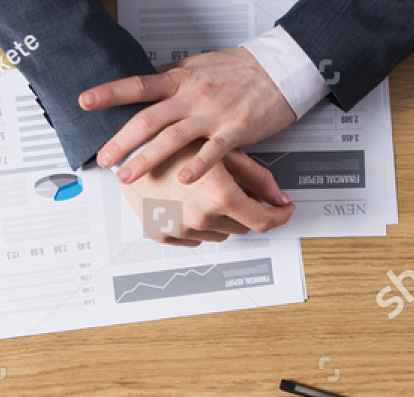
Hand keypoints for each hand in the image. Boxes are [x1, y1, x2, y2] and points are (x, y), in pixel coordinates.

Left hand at [82, 48, 296, 185]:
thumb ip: (172, 76)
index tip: (86, 101)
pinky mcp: (235, 130)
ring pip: (173, 137)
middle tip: (103, 158)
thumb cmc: (240, 69)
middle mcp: (193, 95)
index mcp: (181, 79)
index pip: (139, 85)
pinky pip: (213, 151)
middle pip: (149, 118)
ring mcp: (212, 114)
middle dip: (122, 141)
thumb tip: (147, 80)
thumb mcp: (199, 65)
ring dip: (147, 158)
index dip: (110, 93)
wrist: (279, 70)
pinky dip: (197, 166)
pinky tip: (184, 179)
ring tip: (128, 175)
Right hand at [120, 140, 292, 244]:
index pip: (264, 221)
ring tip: (205, 190)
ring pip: (219, 234)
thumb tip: (279, 198)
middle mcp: (201, 218)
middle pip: (242, 227)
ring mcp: (181, 229)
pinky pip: (193, 238)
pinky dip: (197, 224)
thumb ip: (258, 178)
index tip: (282, 212)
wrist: (130, 147)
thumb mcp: (224, 151)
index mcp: (220, 196)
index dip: (279, 217)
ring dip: (221, 217)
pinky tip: (188, 201)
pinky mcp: (163, 234)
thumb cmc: (174, 141)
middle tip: (235, 188)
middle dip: (245, 210)